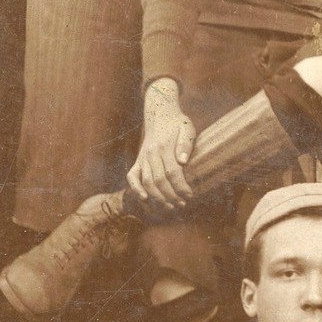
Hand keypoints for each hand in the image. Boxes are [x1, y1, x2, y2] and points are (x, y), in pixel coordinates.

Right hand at [129, 81, 195, 206]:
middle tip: (182, 204)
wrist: (160, 114)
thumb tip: (183, 161)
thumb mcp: (186, 129)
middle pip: (159, 180)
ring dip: (158, 197)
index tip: (190, 195)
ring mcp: (143, 157)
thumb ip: (185, 144)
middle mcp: (151, 153)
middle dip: (171, 195)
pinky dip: (136, 188)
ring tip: (170, 206)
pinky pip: (132, 176)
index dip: (181, 186)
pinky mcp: (138, 160)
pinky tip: (144, 198)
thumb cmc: (177, 124)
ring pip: (147, 181)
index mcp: (165, 146)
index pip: (172, 172)